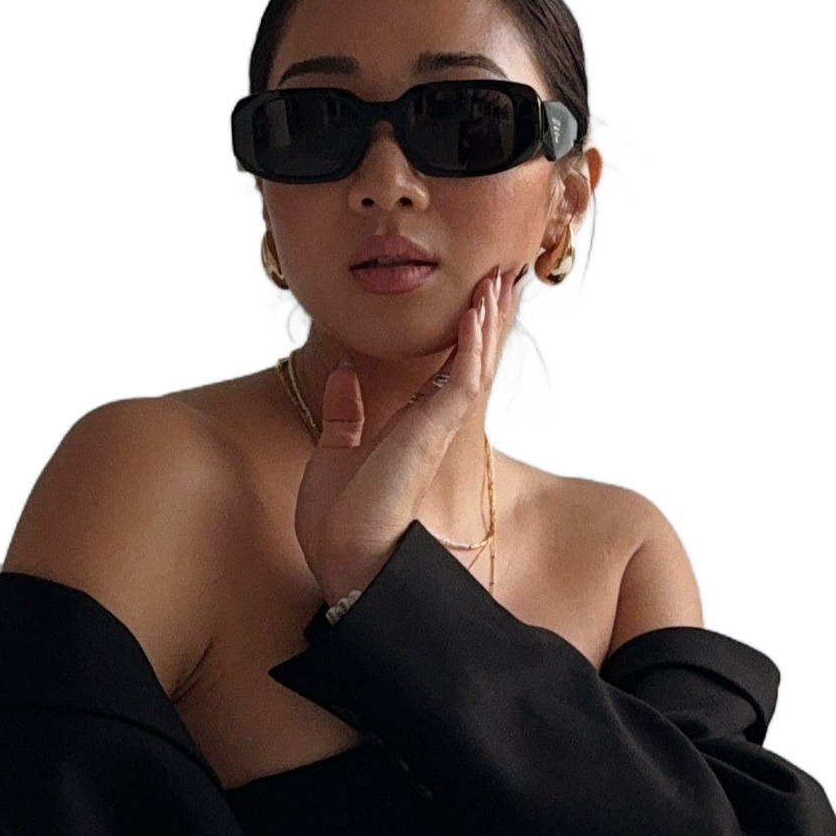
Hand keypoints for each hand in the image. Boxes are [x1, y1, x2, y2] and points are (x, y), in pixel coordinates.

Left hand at [293, 265, 522, 606]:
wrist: (344, 559)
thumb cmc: (339, 524)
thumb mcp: (332, 454)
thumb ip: (344, 414)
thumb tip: (342, 373)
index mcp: (413, 432)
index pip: (449, 373)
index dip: (466, 336)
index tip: (475, 301)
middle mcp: (433, 429)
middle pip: (472, 362)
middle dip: (487, 319)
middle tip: (502, 276)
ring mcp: (437, 431)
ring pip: (475, 364)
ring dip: (486, 320)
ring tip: (499, 279)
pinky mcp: (433, 433)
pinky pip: (461, 379)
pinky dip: (469, 344)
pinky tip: (475, 313)